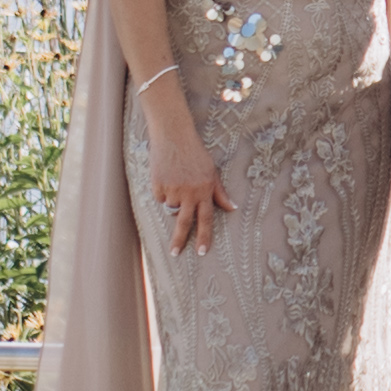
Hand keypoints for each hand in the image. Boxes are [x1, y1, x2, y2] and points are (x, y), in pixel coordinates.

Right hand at [148, 113, 233, 254]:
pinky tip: (166, 175)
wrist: (174, 136)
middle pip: (184, 222)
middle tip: (175, 253)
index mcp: (205, 190)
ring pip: (171, 206)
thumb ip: (220, 193)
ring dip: (172, 198)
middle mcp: (189, 192)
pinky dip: (162, 190)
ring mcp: (173, 189)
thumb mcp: (212, 171)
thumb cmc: (195, 153)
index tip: (201, 252)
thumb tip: (233, 208)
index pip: (206, 219)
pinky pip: (159, 197)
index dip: (203, 237)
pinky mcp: (158, 185)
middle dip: (179, 240)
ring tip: (176, 178)